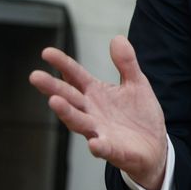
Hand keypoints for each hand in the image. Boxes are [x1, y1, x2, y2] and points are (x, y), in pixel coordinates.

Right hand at [29, 35, 167, 189]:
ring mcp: (101, 132)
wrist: (155, 147)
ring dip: (67, 113)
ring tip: (54, 101)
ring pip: (80, 122)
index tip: (46, 52)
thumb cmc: (139, 115)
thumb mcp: (136, 84)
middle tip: (35, 76)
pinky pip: (105, 149)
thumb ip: (126, 63)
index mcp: (96, 94)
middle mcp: (92, 112)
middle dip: (53, 88)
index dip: (62, 64)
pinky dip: (99, 146)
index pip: (75, 76)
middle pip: (70, 98)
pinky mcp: (114, 151)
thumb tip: (117, 38)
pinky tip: (94, 143)